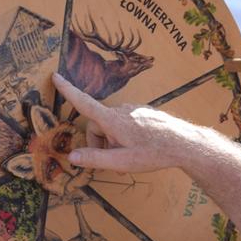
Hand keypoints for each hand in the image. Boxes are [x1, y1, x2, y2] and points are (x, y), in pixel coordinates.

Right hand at [54, 73, 208, 174]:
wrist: (184, 144)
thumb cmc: (154, 153)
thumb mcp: (122, 162)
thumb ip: (95, 159)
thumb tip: (72, 156)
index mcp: (112, 120)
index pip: (84, 103)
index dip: (68, 90)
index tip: (56, 76)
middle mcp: (121, 110)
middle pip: (97, 125)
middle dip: (99, 144)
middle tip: (112, 164)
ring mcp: (134, 110)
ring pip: (112, 126)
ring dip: (113, 142)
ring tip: (128, 159)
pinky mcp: (144, 113)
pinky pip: (126, 124)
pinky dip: (125, 137)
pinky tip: (139, 149)